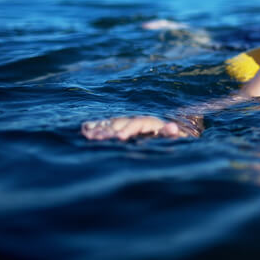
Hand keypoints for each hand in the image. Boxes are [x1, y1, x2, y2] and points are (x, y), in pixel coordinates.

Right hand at [81, 115, 198, 140]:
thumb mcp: (174, 136)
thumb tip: (173, 127)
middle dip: (108, 131)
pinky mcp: (121, 128)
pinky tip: (85, 130)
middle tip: (95, 139)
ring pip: (112, 124)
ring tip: (87, 135)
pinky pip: (108, 126)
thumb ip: (171, 133)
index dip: (128, 130)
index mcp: (149, 122)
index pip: (136, 124)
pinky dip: (97, 127)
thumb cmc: (171, 139)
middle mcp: (136, 120)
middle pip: (121, 123)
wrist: (169, 134)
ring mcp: (128, 123)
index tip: (119, 137)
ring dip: (99, 129)